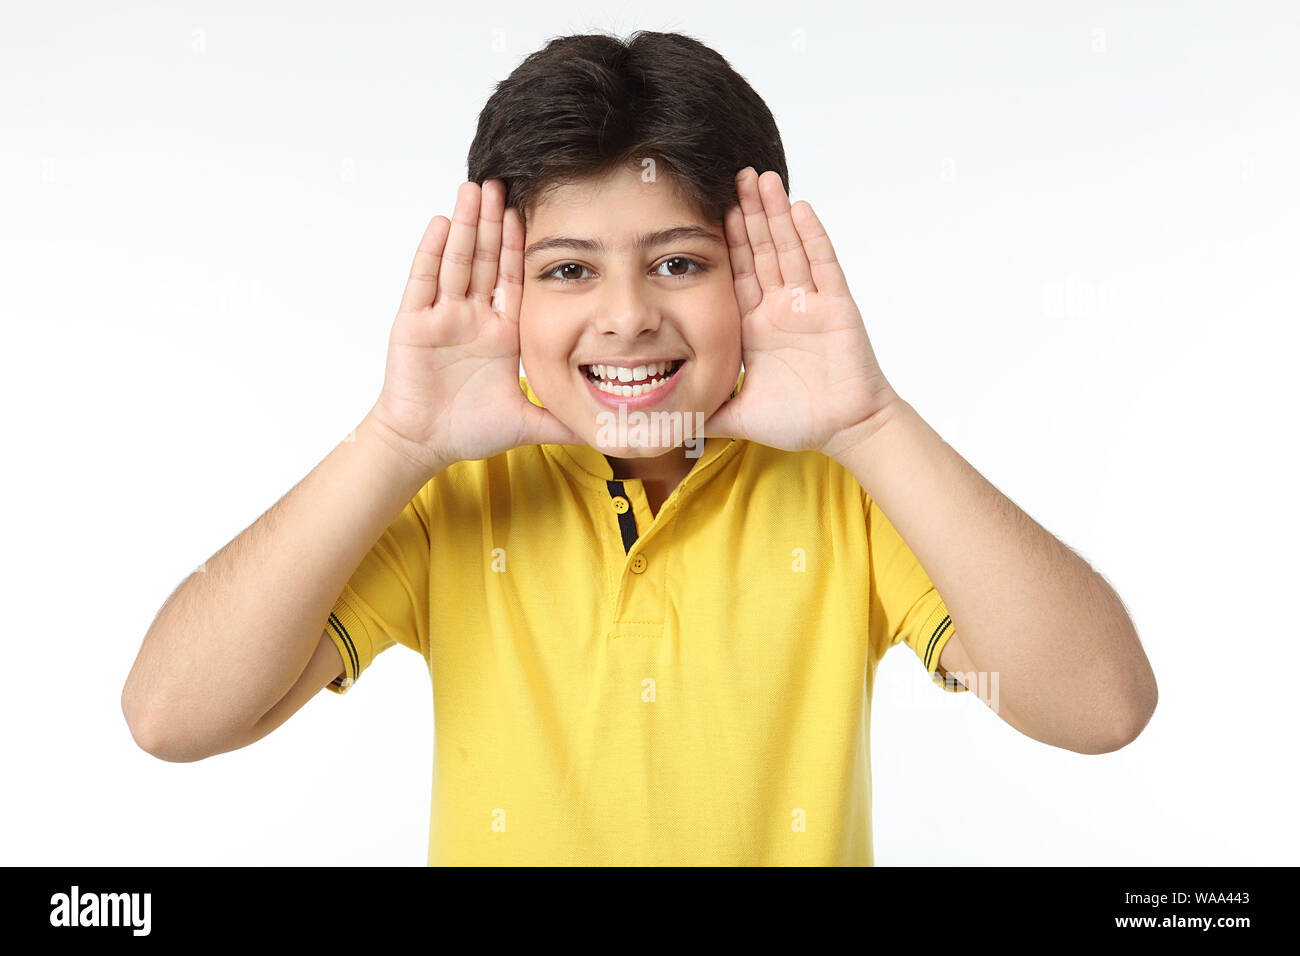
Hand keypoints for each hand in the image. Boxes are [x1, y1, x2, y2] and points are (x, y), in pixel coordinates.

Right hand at [368, 179, 579, 472]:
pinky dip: (432, 252)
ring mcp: (442, 318)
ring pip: (456, 262)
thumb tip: (609, 430)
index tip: (528, 212)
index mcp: (501, 334)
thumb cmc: (469, 432)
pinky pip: (423, 281)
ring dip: (466, 225)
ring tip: (474, 188)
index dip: (518, 247)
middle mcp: (472, 319)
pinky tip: (442, 223)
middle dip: (493, 223)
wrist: (424, 446)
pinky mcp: (414, 324)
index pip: (513, 280)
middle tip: (501, 183)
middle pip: (484, 261)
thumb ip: (565, 421)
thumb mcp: (529, 423)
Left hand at [701, 168, 903, 459]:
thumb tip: (664, 423)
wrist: (845, 431)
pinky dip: (810, 235)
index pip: (735, 274)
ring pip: (788, 248)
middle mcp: (781, 308)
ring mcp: (809, 303)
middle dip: (748, 213)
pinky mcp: (835, 306)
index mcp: (755, 326)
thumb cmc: (799, 421)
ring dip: (775, 213)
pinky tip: (799, 208)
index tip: (710, 210)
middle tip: (734, 176)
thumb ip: (702, 413)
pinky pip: (821, 264)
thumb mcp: (737, 414)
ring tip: (761, 178)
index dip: (725, 242)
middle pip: (761, 250)